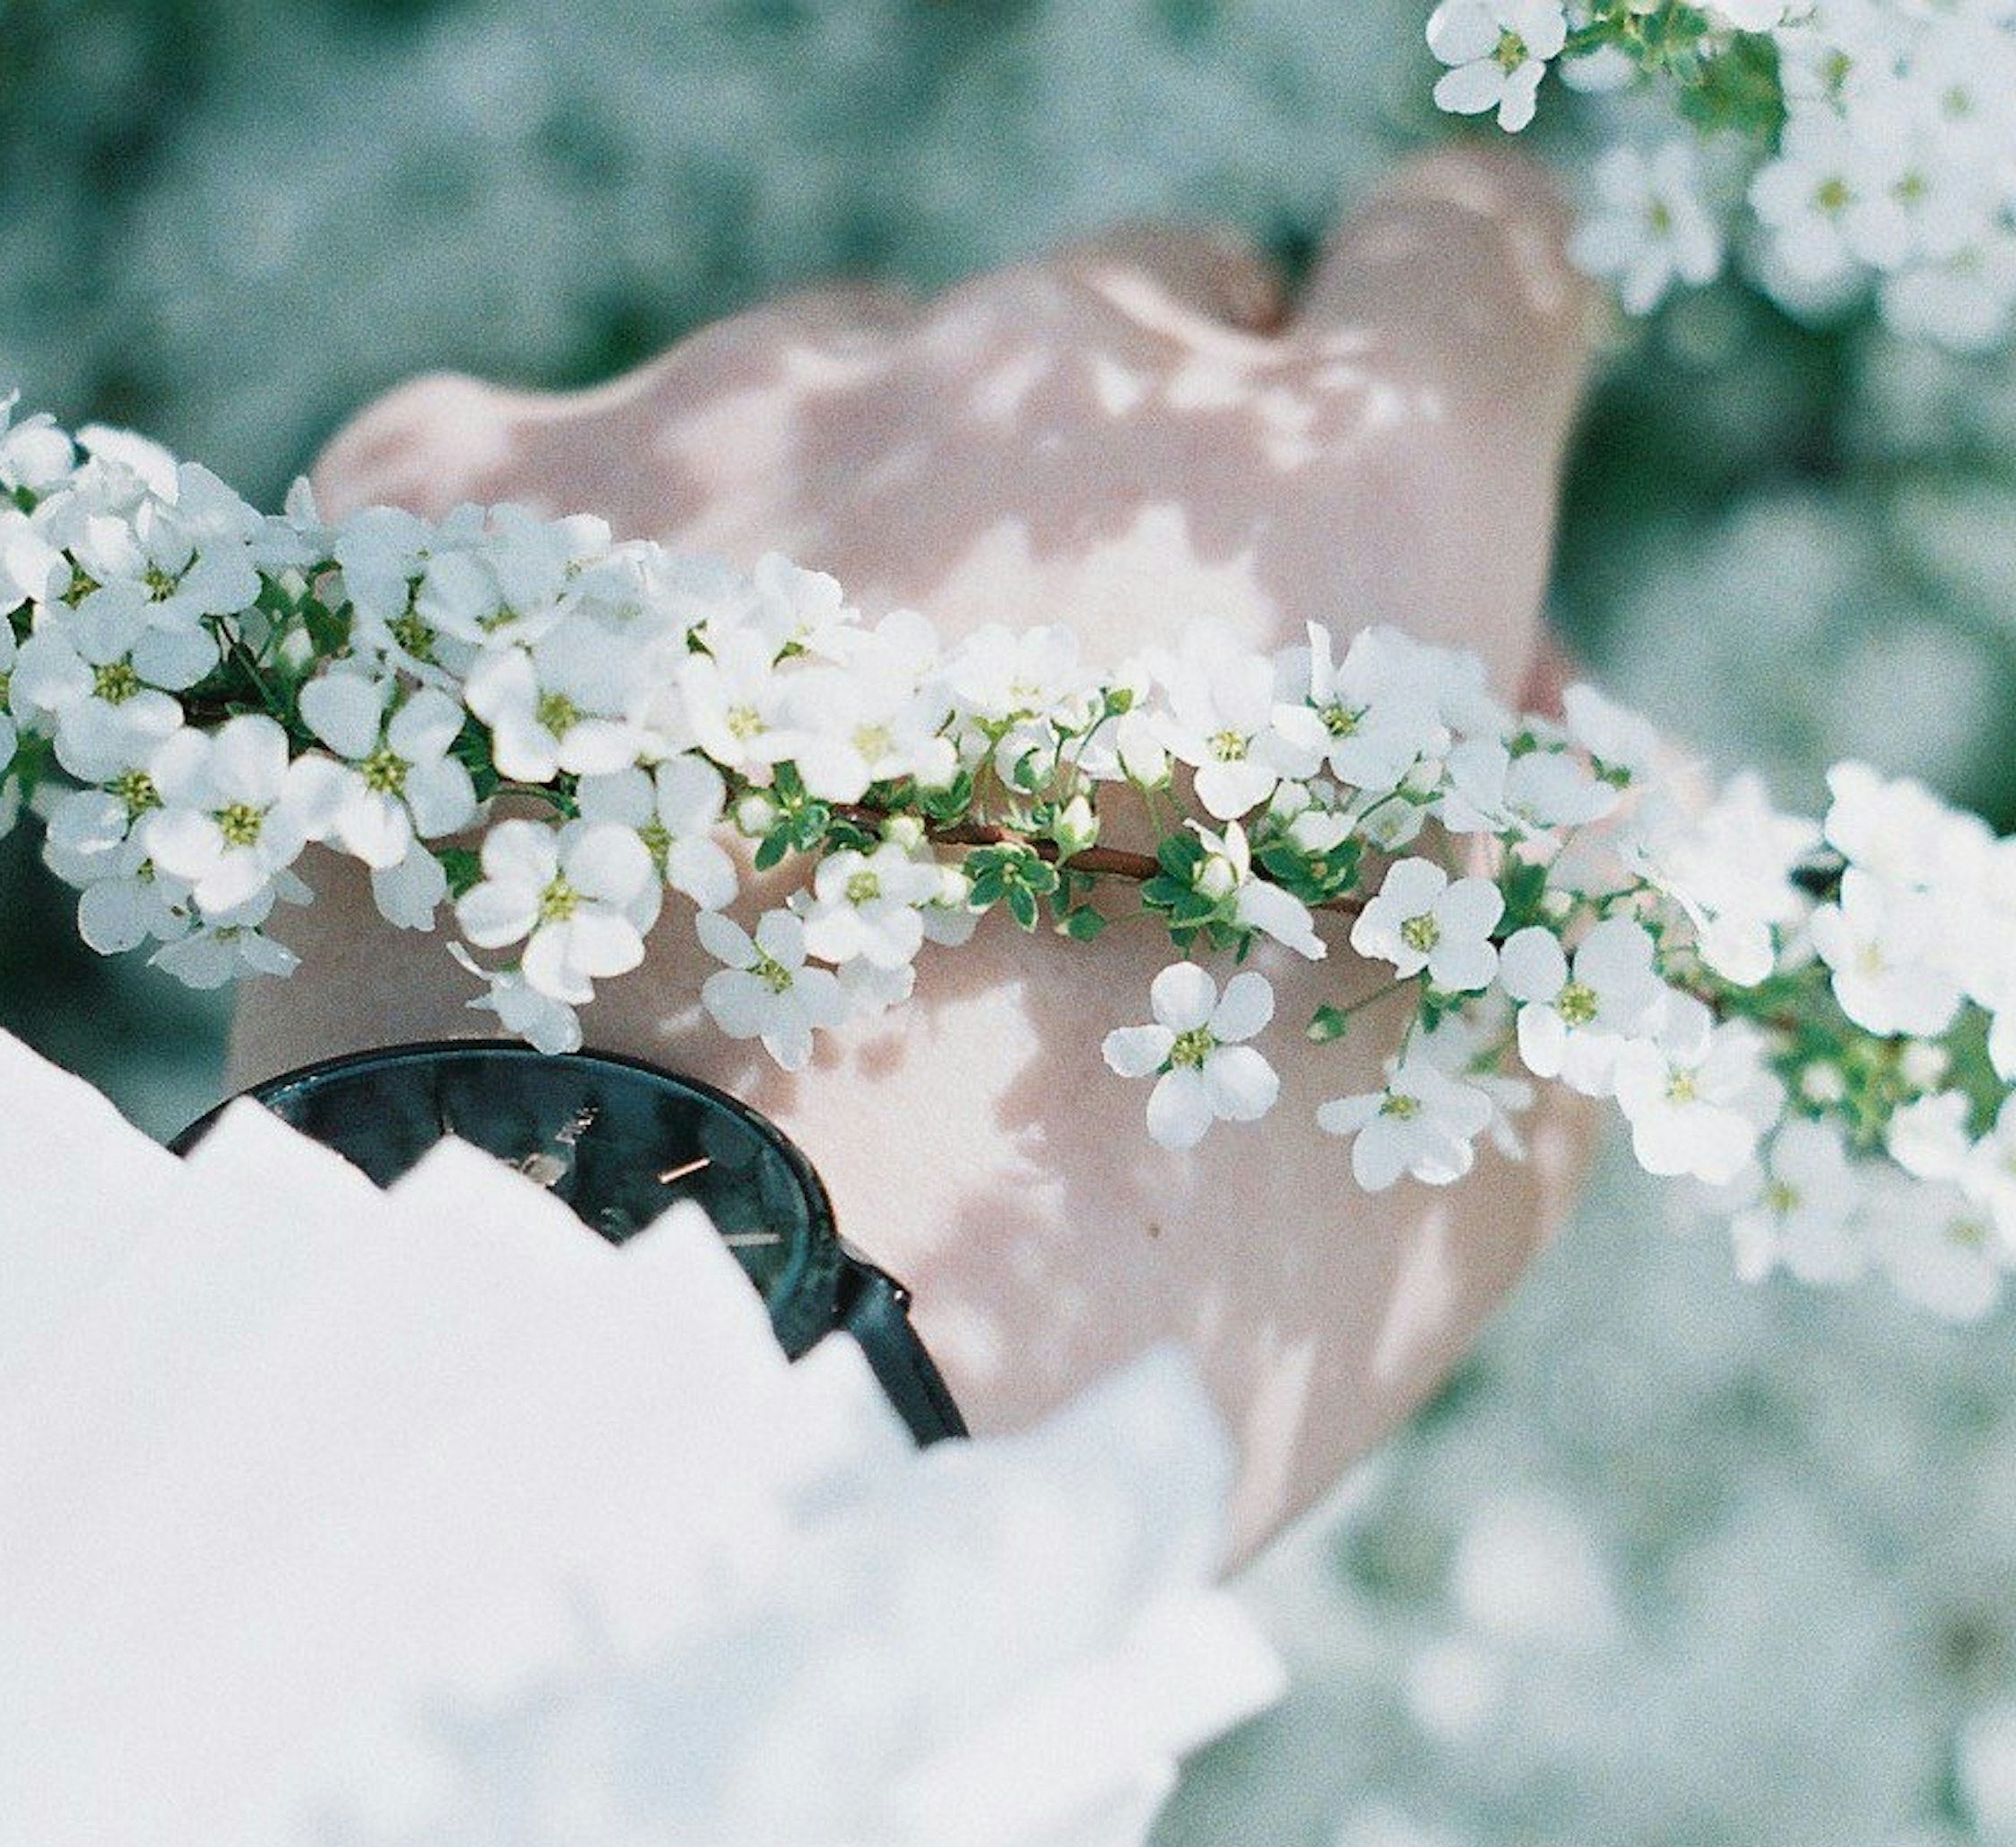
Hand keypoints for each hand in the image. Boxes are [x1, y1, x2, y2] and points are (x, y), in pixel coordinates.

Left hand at [231, 146, 1601, 1560]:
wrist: (677, 1415)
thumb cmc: (1127, 1319)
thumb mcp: (1472, 1131)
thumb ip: (1549, 862)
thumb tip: (1534, 707)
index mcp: (1344, 514)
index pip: (1466, 262)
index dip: (1441, 362)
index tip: (1385, 471)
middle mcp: (1043, 394)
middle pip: (1136, 313)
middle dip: (1136, 486)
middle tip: (1073, 734)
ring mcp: (730, 426)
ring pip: (842, 388)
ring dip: (860, 544)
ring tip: (798, 833)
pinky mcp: (465, 512)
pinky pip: (549, 467)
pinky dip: (585, 601)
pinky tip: (591, 796)